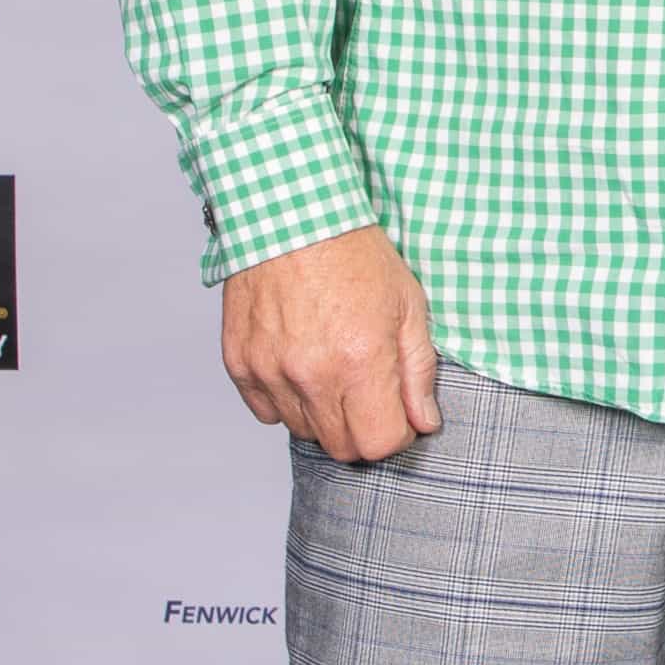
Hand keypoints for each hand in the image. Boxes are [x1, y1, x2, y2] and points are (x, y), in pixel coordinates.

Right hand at [220, 224, 439, 461]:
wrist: (293, 217)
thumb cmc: (357, 255)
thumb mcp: (409, 304)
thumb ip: (418, 371)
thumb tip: (424, 423)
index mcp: (360, 361)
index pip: (378, 443)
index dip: (397, 433)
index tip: (401, 412)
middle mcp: (311, 374)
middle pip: (340, 447)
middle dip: (364, 429)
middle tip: (372, 392)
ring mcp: (270, 372)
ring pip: (303, 431)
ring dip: (325, 414)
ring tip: (336, 367)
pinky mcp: (240, 365)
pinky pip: (266, 411)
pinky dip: (287, 400)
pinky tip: (303, 364)